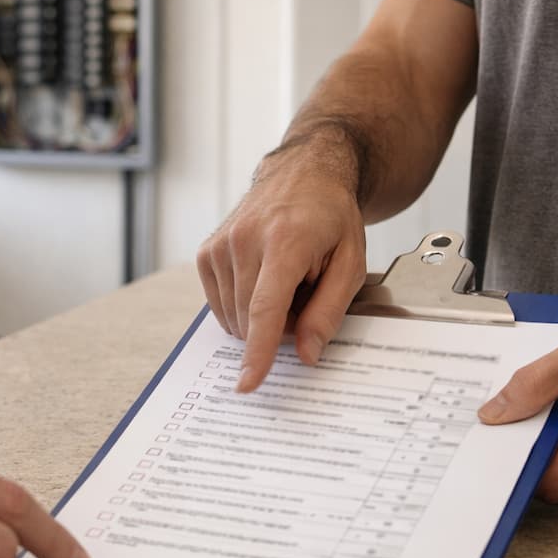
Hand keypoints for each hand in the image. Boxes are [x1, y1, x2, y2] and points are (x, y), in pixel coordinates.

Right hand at [196, 136, 368, 391]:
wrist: (302, 174)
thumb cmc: (330, 217)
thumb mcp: (351, 263)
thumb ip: (329, 311)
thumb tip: (306, 354)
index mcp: (285, 241)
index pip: (266, 308)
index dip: (258, 351)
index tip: (248, 383)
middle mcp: (245, 241)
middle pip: (251, 319)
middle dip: (279, 327)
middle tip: (305, 296)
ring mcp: (220, 245)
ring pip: (233, 318)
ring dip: (260, 317)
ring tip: (285, 281)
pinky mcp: (206, 253)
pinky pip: (220, 306)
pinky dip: (243, 307)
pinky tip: (262, 280)